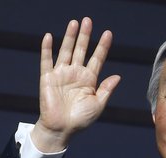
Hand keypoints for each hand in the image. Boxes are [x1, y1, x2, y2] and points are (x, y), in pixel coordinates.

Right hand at [31, 17, 119, 151]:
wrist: (62, 129)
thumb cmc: (81, 119)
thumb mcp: (98, 104)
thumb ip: (106, 89)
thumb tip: (118, 75)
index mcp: (90, 79)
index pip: (97, 58)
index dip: (102, 46)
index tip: (108, 33)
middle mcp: (76, 73)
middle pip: (82, 50)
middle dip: (85, 36)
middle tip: (88, 21)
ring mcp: (62, 74)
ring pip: (66, 51)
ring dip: (69, 37)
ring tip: (74, 23)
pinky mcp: (47, 78)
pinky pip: (46, 60)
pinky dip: (47, 49)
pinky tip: (49, 36)